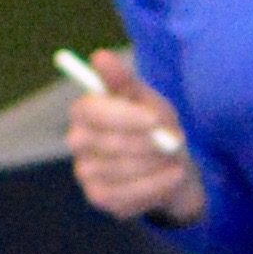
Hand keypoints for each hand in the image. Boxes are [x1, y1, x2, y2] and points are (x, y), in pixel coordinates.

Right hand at [66, 50, 203, 223]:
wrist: (170, 167)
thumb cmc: (155, 127)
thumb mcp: (147, 101)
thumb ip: (124, 81)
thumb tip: (99, 56)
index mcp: (85, 111)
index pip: (89, 111)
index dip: (123, 116)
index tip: (155, 119)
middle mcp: (77, 141)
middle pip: (106, 142)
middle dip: (147, 144)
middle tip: (175, 142)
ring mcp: (85, 172)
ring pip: (119, 170)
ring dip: (154, 164)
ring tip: (174, 158)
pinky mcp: (99, 197)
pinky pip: (126, 194)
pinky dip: (155, 185)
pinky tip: (171, 176)